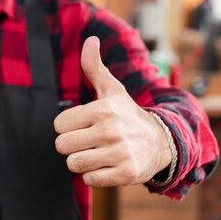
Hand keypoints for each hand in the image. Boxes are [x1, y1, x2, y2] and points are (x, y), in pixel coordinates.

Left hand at [54, 37, 171, 186]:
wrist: (161, 142)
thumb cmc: (126, 115)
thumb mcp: (112, 90)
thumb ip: (94, 67)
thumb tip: (90, 39)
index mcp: (102, 109)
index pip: (59, 125)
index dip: (68, 127)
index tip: (84, 125)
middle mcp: (110, 130)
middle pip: (62, 146)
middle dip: (72, 145)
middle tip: (88, 141)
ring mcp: (119, 153)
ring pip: (74, 164)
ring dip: (82, 161)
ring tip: (97, 153)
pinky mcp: (125, 174)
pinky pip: (89, 180)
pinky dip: (95, 175)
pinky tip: (108, 165)